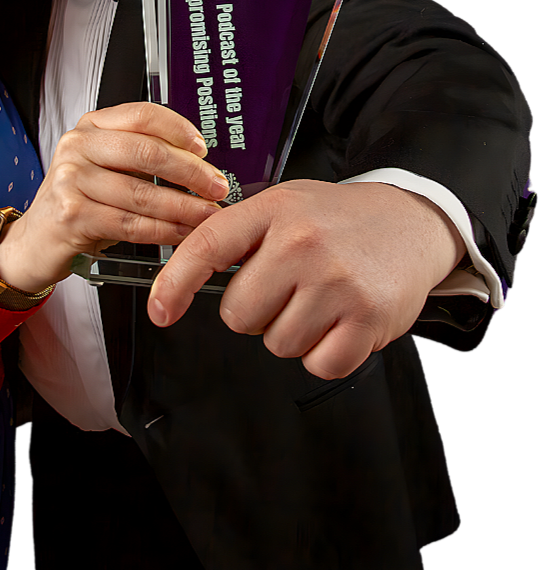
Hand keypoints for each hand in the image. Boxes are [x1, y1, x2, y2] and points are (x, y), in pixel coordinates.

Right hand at [0, 102, 228, 291]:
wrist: (36, 240)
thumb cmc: (79, 203)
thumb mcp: (105, 169)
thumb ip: (140, 157)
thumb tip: (198, 162)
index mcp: (89, 127)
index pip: (142, 114)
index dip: (178, 129)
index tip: (203, 149)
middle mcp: (77, 147)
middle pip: (146, 152)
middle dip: (191, 172)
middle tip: (216, 186)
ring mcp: (71, 180)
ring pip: (142, 194)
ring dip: (184, 208)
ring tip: (207, 215)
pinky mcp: (72, 215)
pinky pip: (131, 224)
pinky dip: (163, 231)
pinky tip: (182, 233)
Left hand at [147, 181, 465, 379]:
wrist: (410, 220)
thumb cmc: (335, 219)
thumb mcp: (282, 206)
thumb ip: (235, 236)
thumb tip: (178, 278)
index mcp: (272, 212)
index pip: (207, 247)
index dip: (174, 283)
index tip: (159, 312)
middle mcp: (302, 244)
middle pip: (238, 315)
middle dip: (254, 312)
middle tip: (285, 290)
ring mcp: (337, 282)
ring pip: (277, 343)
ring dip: (292, 332)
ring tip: (318, 300)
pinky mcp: (369, 318)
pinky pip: (320, 363)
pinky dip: (325, 354)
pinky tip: (338, 322)